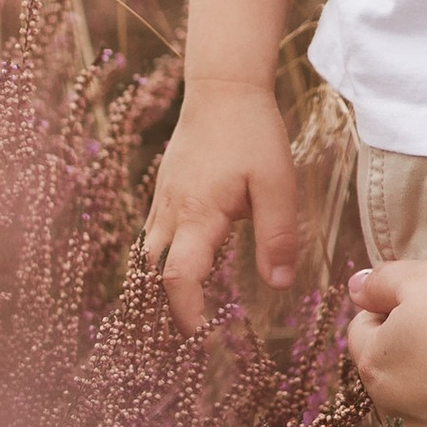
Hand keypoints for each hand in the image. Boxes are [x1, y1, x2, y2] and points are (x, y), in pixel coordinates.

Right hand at [143, 75, 298, 330]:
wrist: (223, 88)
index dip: (186, 311)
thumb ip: (277, 235)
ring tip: (177, 314)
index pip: (179, 276)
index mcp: (197, 215)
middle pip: (152, 273)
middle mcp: (171, 212)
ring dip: (159, 284)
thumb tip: (278, 286)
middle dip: (161, 307)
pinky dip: (161, 260)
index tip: (200, 336)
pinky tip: (180, 269)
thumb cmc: (253, 134)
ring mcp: (163, 200)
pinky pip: (154, 234)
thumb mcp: (278, 183)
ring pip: (148, 254)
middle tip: (181, 337)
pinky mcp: (166, 191)